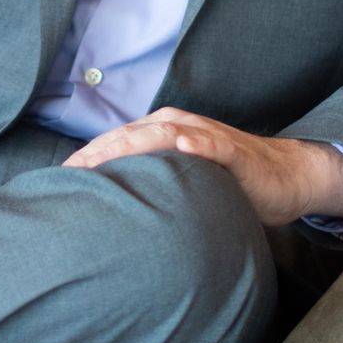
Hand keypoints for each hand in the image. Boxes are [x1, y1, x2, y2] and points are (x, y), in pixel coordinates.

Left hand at [61, 110, 342, 228]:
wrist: (284, 177)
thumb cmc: (228, 183)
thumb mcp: (183, 183)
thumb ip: (151, 189)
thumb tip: (111, 215)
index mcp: (162, 133)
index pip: (117, 143)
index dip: (88, 159)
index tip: (58, 180)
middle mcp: (178, 126)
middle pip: (130, 135)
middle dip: (98, 152)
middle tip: (69, 174)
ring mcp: (206, 135)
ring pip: (163, 132)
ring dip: (134, 143)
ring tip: (105, 157)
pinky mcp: (235, 151)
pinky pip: (212, 143)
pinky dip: (195, 142)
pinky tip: (181, 144)